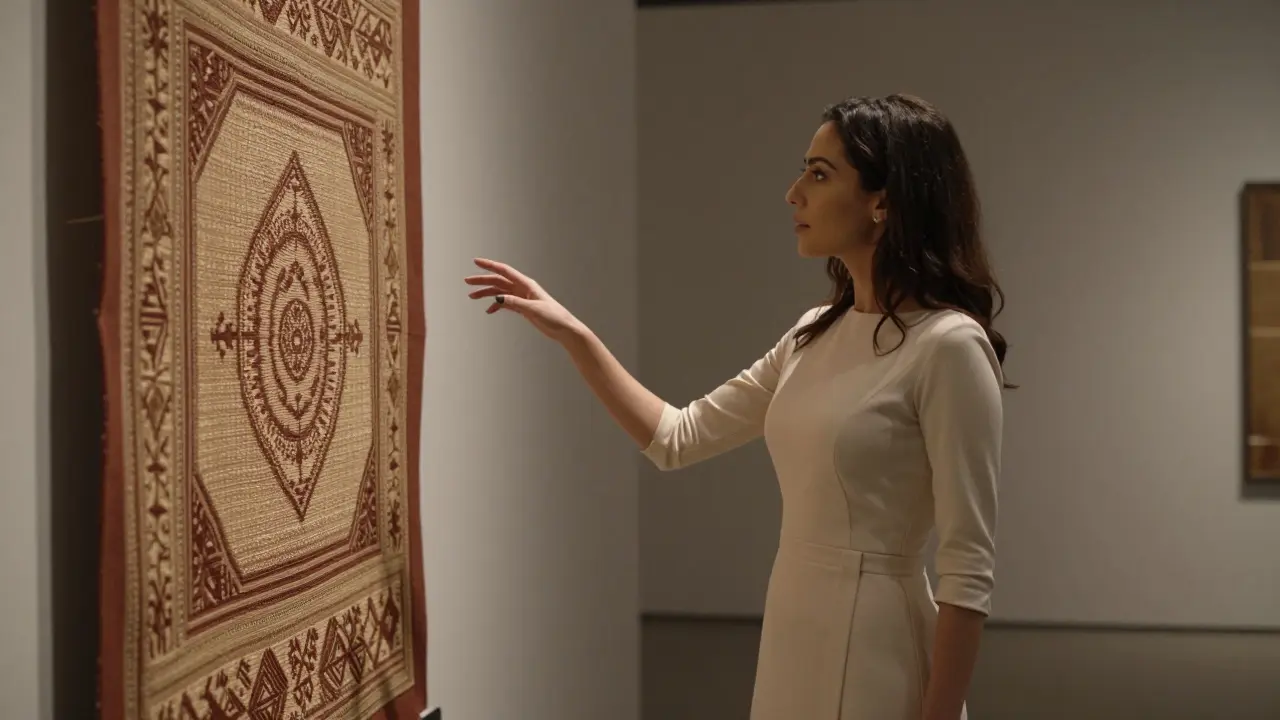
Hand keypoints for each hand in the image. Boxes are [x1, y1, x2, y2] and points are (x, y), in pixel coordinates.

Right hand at [465, 258, 584, 343]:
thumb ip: (515, 303)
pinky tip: (489, 310)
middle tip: (467, 281)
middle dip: (482, 280)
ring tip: (472, 296)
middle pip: (499, 281)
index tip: (476, 262)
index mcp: (527, 284)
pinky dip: (496, 305)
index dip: (489, 265)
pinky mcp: (523, 307)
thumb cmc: (554, 316)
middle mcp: (523, 288)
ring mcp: (522, 298)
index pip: (504, 271)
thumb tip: (497, 299)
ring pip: (500, 292)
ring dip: (486, 293)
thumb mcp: (533, 309)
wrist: (564, 329)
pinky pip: (505, 303)